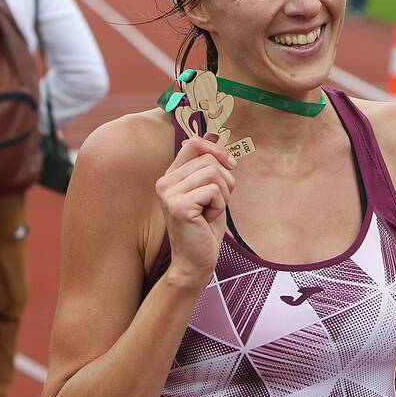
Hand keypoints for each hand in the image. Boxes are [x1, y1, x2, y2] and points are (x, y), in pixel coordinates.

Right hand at [154, 136, 236, 290]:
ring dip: (223, 195)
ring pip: (214, 173)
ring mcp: (169, 194)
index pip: (194, 143)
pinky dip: (219, 206)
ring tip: (211, 211)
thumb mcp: (209, 191)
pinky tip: (207, 220)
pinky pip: (214, 191)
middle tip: (216, 203)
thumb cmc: (205, 227)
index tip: (231, 165)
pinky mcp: (179, 206)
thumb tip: (215, 135)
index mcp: (171, 176)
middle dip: (226, 180)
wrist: (195, 261)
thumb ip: (209, 166)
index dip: (217, 150)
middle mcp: (165, 182)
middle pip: (209, 159)